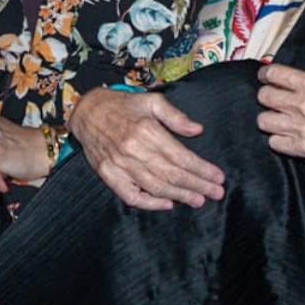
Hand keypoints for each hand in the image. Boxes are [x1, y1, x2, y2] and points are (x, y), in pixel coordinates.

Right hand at [67, 87, 223, 210]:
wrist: (86, 111)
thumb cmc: (123, 105)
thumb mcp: (151, 101)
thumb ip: (175, 116)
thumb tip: (197, 130)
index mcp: (146, 130)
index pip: (181, 156)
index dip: (202, 169)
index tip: (218, 177)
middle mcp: (133, 149)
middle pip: (172, 174)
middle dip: (197, 185)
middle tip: (216, 193)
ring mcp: (119, 165)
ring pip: (156, 186)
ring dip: (180, 196)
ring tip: (199, 200)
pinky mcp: (108, 175)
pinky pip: (131, 195)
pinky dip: (150, 203)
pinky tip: (167, 204)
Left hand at [255, 62, 304, 169]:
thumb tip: (304, 89)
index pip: (275, 74)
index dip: (267, 74)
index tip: (266, 76)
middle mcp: (303, 105)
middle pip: (265, 96)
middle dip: (267, 96)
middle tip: (273, 98)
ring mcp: (301, 129)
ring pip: (263, 121)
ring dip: (270, 118)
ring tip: (280, 119)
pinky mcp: (303, 150)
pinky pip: (274, 143)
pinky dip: (278, 139)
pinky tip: (288, 136)